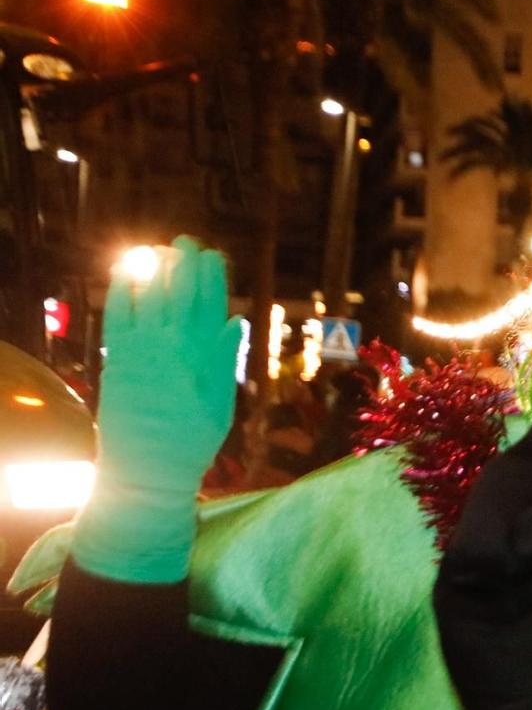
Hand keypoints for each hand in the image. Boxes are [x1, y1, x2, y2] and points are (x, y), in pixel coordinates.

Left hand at [72, 237, 244, 582]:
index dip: (213, 276)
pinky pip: (119, 313)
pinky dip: (123, 289)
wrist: (149, 467)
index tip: (213, 255)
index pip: (212, 304)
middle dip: (185, 263)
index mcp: (208, 356)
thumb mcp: (222, 401)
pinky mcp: (118, 356)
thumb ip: (226, 359)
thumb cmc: (192, 440)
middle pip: (182, 292)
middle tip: (185, 242)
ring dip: (156, 269)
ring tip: (159, 250)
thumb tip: (234, 322)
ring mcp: (145, 349)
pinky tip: (126, 271)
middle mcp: (178, 346)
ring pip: (152, 296)